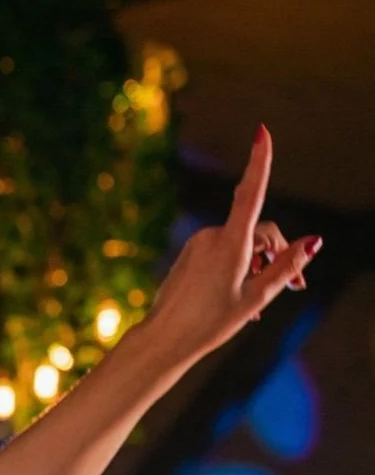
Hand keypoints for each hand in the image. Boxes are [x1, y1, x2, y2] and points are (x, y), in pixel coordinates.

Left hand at [142, 126, 319, 367]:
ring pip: (241, 244)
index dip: (259, 162)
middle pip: (258, 231)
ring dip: (258, 265)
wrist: (161, 342)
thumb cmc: (207, 325)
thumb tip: (314, 241)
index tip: (262, 133)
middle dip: (278, 254)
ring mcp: (198, 245)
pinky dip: (237, 268)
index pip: (251, 193)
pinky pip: (222, 253)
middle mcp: (211, 237)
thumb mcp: (254, 298)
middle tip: (297, 287)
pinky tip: (240, 298)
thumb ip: (285, 267)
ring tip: (263, 302)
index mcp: (230, 244)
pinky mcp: (190, 255)